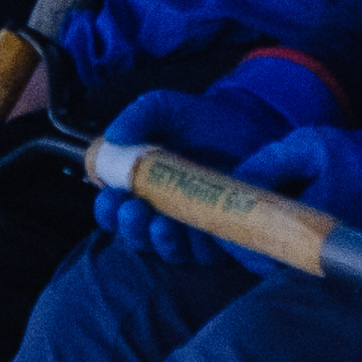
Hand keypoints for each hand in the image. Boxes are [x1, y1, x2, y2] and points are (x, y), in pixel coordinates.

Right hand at [90, 70, 327, 257]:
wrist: (253, 123)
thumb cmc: (203, 120)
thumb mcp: (166, 108)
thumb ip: (138, 116)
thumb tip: (112, 137)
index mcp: (142, 187)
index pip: (115, 209)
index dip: (108, 210)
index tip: (110, 198)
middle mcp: (164, 212)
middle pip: (138, 236)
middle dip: (131, 228)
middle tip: (134, 210)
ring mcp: (193, 227)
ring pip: (170, 250)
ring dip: (161, 241)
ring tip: (161, 222)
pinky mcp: (223, 236)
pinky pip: (206, 253)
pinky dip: (198, 245)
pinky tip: (198, 229)